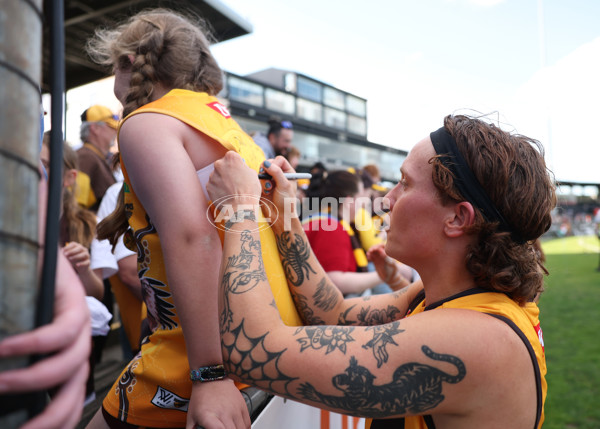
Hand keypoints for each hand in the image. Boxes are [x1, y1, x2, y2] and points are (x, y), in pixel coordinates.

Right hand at [0, 251, 90, 428]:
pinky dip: (32, 345)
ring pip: (70, 365)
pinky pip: (61, 332)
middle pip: (74, 392)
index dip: (54, 425)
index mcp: (64, 362)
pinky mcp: (75, 302)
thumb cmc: (10, 301)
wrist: (26, 254)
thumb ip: (5, 370)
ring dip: (30, 380)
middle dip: (49, 418)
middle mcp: (78, 347)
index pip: (67, 404)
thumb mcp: (5, 344)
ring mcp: (81, 325)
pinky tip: (3, 350)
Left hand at [62, 241, 90, 273]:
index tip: (63, 250)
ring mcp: (87, 255)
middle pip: (80, 248)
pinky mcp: (88, 262)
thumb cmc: (72, 259)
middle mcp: (83, 249)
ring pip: (83, 254)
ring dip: (76, 256)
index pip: (74, 244)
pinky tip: (77, 265)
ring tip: (70, 259)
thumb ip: (65, 253)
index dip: (68, 247)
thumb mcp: (68, 256)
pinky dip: (82, 263)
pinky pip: (86, 262)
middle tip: (66, 254)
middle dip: (72, 251)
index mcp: (78, 246)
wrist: (79, 267)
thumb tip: (62, 250)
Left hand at [186, 378, 249, 428]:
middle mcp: (224, 413)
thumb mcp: (191, 416)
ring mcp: (235, 409)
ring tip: (229, 428)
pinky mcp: (242, 406)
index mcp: (208, 416)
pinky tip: (238, 428)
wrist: (212, 377)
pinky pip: (247, 424)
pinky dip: (244, 428)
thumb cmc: (201, 396)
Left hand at [207, 151, 261, 210]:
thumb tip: (241, 169)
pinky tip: (226, 195)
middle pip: (222, 165)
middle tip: (235, 181)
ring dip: (222, 180)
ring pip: (217, 176)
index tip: (239, 170)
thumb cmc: (250, 190)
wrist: (241, 208)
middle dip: (227, 171)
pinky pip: (213, 186)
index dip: (236, 164)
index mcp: (231, 157)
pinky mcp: (208, 186)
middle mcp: (219, 164)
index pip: (232, 156)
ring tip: (231, 190)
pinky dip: (218, 189)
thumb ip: (244, 168)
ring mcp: (212, 175)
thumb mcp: (253, 174)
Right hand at [259, 157, 298, 228]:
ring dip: (264, 179)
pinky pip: (257, 180)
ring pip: (262, 172)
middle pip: (269, 163)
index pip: (279, 159)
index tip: (273, 170)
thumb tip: (266, 163)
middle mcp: (279, 175)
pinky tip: (265, 192)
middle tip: (267, 178)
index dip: (275, 163)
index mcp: (288, 172)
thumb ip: (276, 172)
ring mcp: (270, 180)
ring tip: (269, 189)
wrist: (279, 217)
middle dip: (267, 171)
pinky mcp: (262, 186)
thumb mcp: (284, 185)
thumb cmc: (286, 202)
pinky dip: (260, 185)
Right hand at [367, 244, 408, 290]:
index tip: (375, 249)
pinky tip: (368, 257)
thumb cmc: (392, 271)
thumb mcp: (389, 263)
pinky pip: (372, 257)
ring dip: (370, 251)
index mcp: (389, 253)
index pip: (383, 246)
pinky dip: (369, 256)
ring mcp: (379, 258)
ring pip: (373, 252)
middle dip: (373, 248)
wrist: (390, 278)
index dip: (378, 246)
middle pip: (377, 248)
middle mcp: (384, 254)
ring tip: (368, 254)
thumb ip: (385, 256)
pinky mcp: (376, 261)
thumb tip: (380, 250)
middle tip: (370, 251)